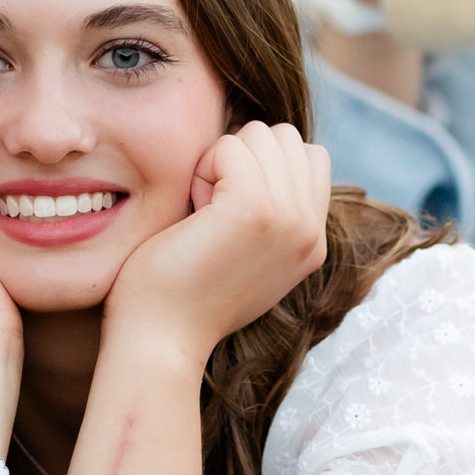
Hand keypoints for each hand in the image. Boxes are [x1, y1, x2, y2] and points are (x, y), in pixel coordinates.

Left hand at [103, 122, 329, 363]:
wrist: (161, 340)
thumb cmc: (183, 293)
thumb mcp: (248, 253)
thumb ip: (272, 212)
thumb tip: (267, 159)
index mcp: (313, 241)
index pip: (309, 156)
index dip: (261, 165)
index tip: (229, 213)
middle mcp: (311, 230)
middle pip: (286, 137)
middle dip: (243, 157)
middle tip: (213, 211)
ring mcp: (289, 219)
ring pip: (262, 133)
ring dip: (222, 162)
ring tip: (204, 214)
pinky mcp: (256, 208)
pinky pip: (230, 146)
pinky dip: (204, 168)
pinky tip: (195, 213)